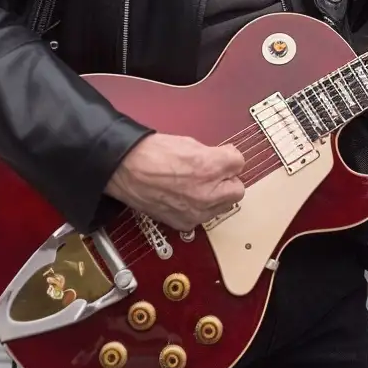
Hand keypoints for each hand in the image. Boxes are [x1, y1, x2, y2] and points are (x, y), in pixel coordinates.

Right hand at [107, 132, 246, 228]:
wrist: (127, 171)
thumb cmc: (155, 154)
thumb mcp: (193, 144)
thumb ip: (217, 154)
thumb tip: (228, 159)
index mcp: (211, 168)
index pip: (240, 163)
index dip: (230, 159)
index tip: (223, 157)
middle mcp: (206, 193)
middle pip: (237, 190)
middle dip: (228, 181)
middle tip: (215, 173)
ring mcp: (195, 212)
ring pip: (222, 206)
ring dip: (216, 196)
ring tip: (199, 185)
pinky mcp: (183, 223)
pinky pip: (204, 216)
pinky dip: (200, 208)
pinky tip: (187, 197)